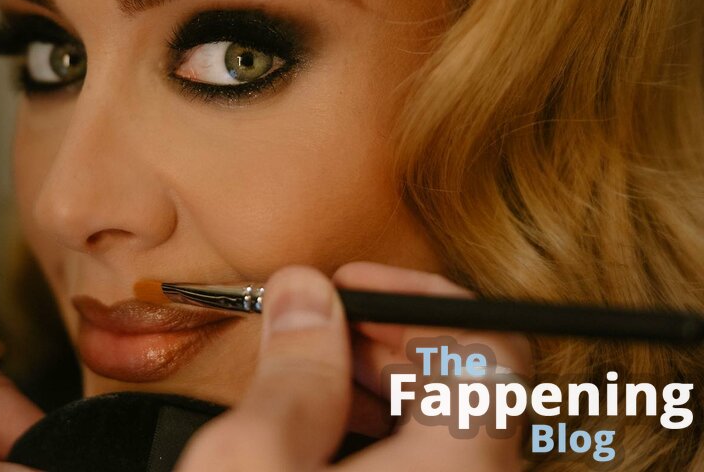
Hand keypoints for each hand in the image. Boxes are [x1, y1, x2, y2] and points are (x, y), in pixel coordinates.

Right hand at [175, 264, 531, 470]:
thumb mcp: (251, 464)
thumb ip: (292, 370)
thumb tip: (305, 292)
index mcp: (461, 464)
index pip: (491, 346)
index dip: (417, 298)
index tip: (350, 287)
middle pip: (471, 382)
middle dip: (388, 335)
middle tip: (317, 324)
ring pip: (449, 429)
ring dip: (381, 384)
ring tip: (308, 374)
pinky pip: (426, 465)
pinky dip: (381, 435)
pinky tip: (319, 436)